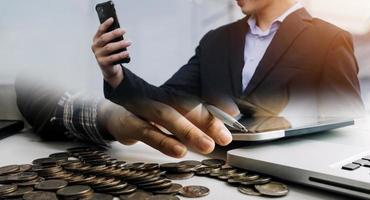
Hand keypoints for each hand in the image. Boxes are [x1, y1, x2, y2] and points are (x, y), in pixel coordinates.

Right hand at [91, 17, 130, 87]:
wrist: (109, 68)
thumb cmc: (111, 53)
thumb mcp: (111, 44)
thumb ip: (113, 38)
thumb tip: (121, 31)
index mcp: (96, 39)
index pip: (100, 30)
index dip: (105, 24)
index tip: (112, 19)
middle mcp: (95, 46)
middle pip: (104, 38)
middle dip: (114, 33)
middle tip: (124, 30)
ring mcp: (98, 55)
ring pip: (109, 48)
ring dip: (120, 44)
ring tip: (129, 42)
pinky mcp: (103, 63)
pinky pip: (112, 58)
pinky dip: (120, 55)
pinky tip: (127, 52)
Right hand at [98, 98, 231, 157]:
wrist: (113, 116)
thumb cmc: (147, 115)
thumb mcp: (172, 114)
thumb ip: (196, 116)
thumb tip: (229, 112)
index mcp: (171, 95)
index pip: (196, 100)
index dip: (214, 107)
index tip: (234, 117)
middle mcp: (159, 98)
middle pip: (184, 106)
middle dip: (206, 121)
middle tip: (225, 137)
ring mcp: (143, 109)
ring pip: (167, 117)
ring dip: (188, 131)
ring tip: (207, 146)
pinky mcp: (130, 123)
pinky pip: (148, 132)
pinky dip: (164, 141)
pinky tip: (179, 150)